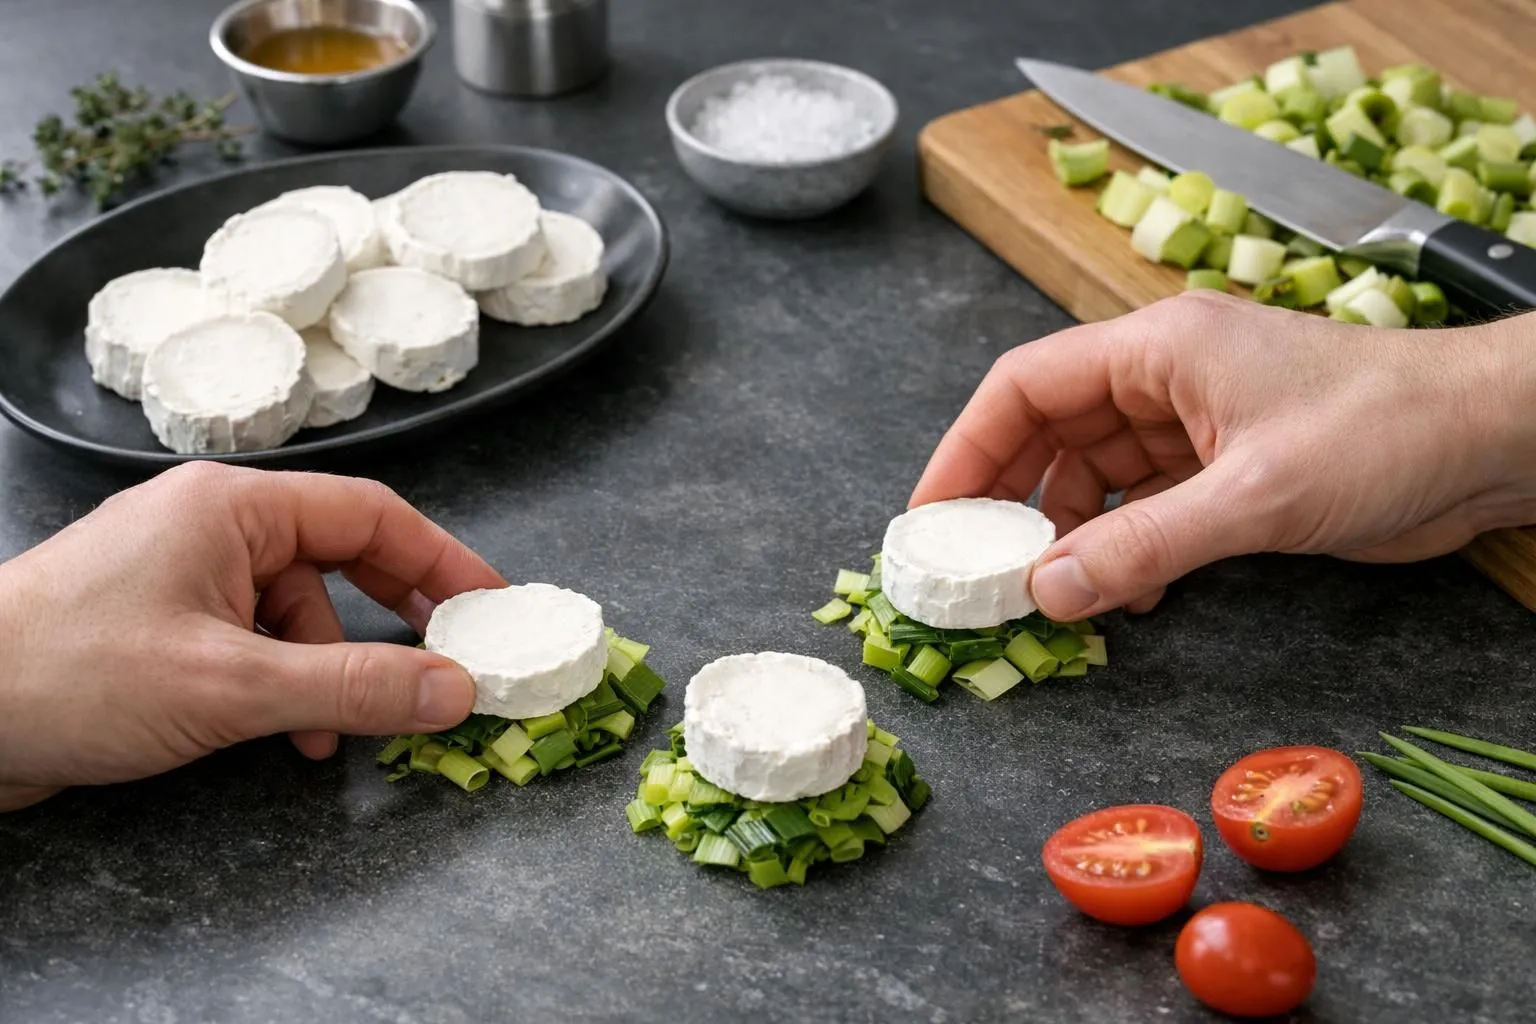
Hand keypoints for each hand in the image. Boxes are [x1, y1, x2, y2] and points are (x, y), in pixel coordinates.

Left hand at [0, 462, 505, 810]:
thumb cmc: (72, 674)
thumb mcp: (234, 686)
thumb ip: (354, 687)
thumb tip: (454, 690)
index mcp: (234, 506)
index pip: (371, 515)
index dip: (442, 561)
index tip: (492, 607)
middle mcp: (215, 526)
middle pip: (340, 558)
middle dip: (393, 618)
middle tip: (449, 659)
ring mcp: (186, 573)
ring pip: (299, 611)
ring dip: (330, 670)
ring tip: (338, 729)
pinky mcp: (165, 622)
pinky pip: (256, 642)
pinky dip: (284, 686)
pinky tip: (288, 736)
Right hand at [912, 291, 1535, 619]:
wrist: (1493, 440)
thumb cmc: (1385, 430)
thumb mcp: (1252, 496)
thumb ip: (1142, 546)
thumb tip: (1045, 592)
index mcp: (1157, 349)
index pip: (1025, 386)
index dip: (965, 448)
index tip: (929, 514)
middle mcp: (1165, 380)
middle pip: (1050, 433)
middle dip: (1009, 500)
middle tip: (972, 568)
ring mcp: (1196, 426)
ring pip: (1096, 478)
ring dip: (1068, 535)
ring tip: (1048, 595)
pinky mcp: (1228, 471)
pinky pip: (1144, 510)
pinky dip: (1123, 551)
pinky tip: (1124, 595)